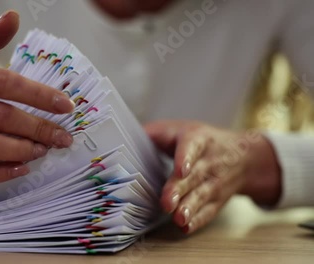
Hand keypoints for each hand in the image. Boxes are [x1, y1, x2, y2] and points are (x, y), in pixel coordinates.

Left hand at [145, 120, 281, 233]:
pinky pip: (209, 211)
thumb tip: (122, 138)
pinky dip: (198, 220)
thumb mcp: (180, 129)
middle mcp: (208, 162)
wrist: (244, 156)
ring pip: (201, 196)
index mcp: (198, 140)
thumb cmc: (201, 141)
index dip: (185, 158)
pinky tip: (186, 228)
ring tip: (178, 219)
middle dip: (179, 190)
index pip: (191, 147)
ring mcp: (215, 183)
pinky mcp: (217, 200)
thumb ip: (154, 133)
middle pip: (193, 176)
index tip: (180, 170)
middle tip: (167, 203)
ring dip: (189, 208)